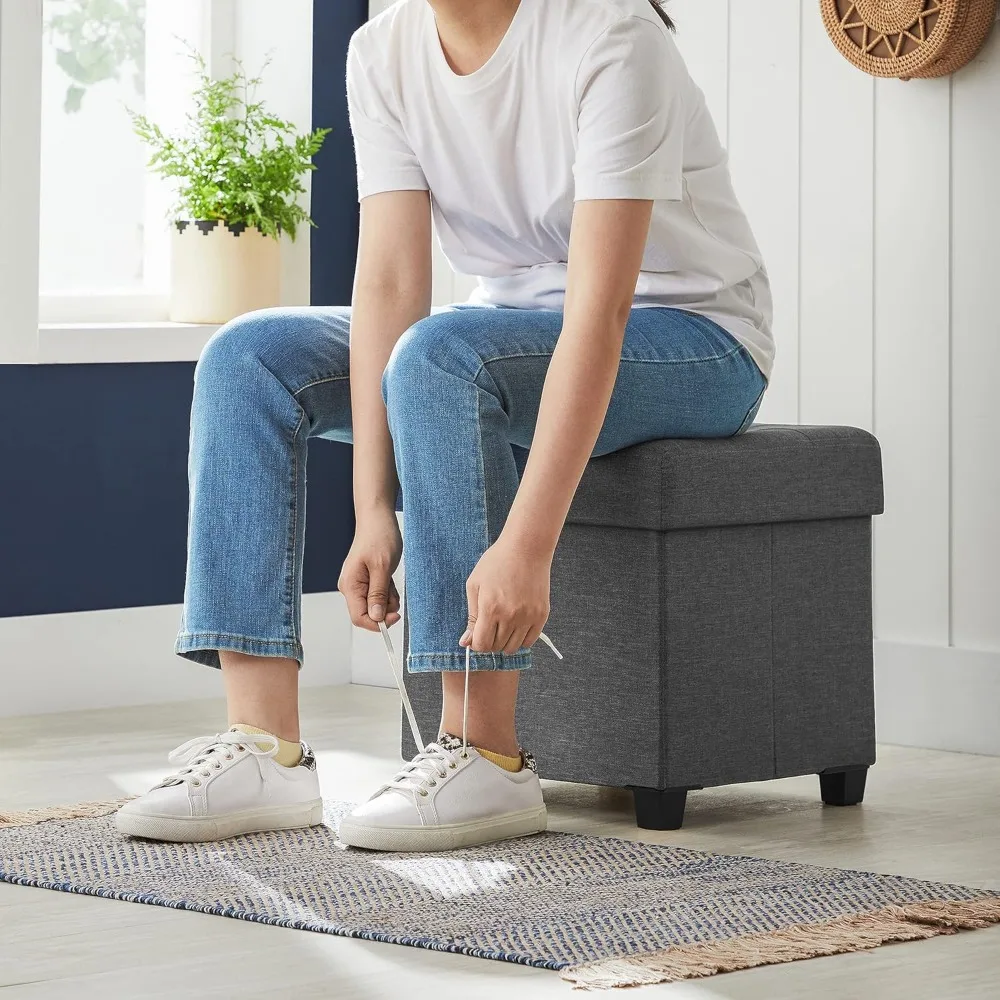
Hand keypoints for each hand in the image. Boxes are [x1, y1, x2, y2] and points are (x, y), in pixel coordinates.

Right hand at [338, 505, 402, 630]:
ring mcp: (358, 584)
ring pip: (375, 605)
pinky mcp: (366, 581)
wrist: (378, 519)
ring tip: (391, 579)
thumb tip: (376, 618)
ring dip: (388, 598)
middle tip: (393, 590)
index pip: (359, 617)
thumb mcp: (382, 568)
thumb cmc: (378, 537)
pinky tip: (389, 577)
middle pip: (368, 613)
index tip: (395, 616)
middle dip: (385, 608)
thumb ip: (378, 595)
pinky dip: (387, 591)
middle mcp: (350, 587)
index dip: (378, 622)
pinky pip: (378, 596)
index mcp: (350, 585)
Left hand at [460, 536, 551, 654]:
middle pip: (496, 647)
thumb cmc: (497, 562)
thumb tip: (466, 642)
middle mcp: (510, 616)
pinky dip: (521, 639)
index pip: (481, 644)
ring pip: (513, 648)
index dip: (476, 643)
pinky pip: (530, 641)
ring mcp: (528, 616)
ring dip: (504, 642)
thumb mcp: (475, 585)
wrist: (526, 548)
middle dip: (489, 642)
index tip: (476, 635)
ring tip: (502, 625)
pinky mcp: (541, 615)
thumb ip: (471, 616)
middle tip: (489, 626)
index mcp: (490, 608)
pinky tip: (516, 626)